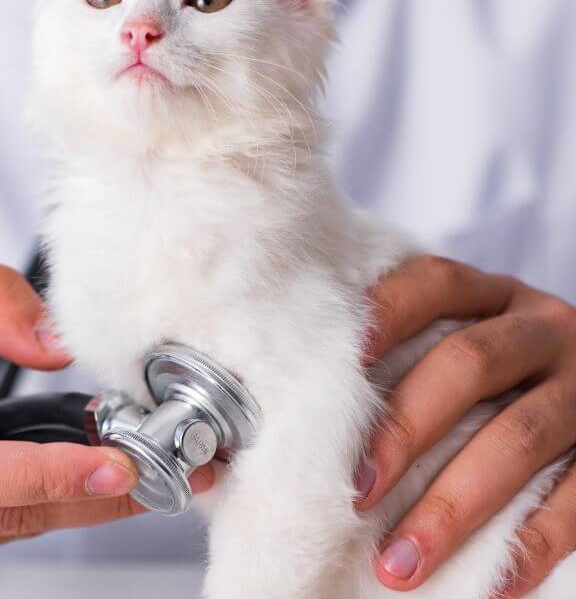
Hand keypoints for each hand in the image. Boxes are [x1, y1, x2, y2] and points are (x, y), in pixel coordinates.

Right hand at [0, 246, 213, 580]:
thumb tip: (56, 342)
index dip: (50, 475)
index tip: (122, 466)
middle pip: (1, 514)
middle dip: (98, 496)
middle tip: (174, 472)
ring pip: (2, 531)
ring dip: (80, 504)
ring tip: (146, 468)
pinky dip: (42, 506)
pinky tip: (84, 477)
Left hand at [355, 255, 575, 594]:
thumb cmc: (496, 374)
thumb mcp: (464, 337)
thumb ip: (408, 352)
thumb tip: (309, 401)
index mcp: (493, 296)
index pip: (434, 284)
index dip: (384, 315)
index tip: (337, 365)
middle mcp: (542, 330)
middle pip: (469, 363)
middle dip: (406, 427)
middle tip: (357, 489)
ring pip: (517, 438)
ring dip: (454, 506)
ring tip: (399, 561)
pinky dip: (532, 544)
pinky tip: (490, 585)